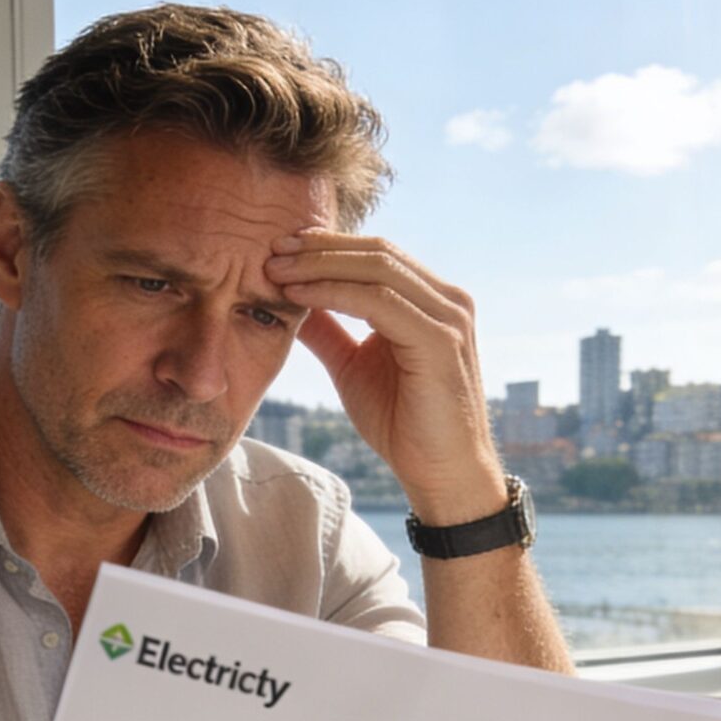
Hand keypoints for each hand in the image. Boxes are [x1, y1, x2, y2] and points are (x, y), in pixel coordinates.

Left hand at [266, 232, 505, 522]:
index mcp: (432, 300)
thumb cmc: (402, 424)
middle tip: (271, 249)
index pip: (377, 253)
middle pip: (378, 251)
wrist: (440, 474)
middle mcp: (448, 300)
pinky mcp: (441, 340)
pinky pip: (379, 302)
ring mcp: (449, 317)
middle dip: (320, 247)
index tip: (279, 248)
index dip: (327, 245)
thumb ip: (328, 330)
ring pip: (378, 268)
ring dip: (320, 265)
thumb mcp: (352, 366)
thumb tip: (289, 296)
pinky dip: (334, 293)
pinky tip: (298, 295)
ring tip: (276, 270)